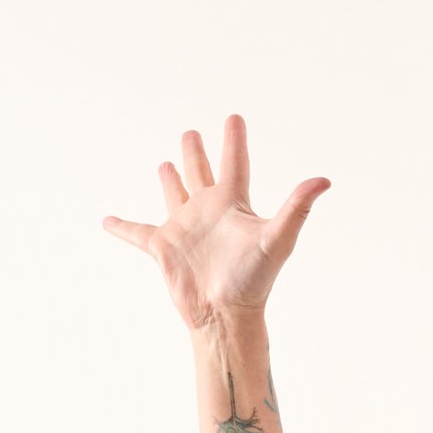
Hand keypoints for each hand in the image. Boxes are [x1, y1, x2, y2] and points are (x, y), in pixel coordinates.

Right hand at [103, 115, 330, 332]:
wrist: (226, 315)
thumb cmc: (253, 280)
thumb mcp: (276, 239)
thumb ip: (296, 207)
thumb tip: (324, 180)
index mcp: (232, 204)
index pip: (235, 163)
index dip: (234, 140)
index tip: (234, 118)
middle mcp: (208, 212)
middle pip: (201, 173)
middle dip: (196, 153)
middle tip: (192, 133)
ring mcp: (185, 229)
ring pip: (174, 195)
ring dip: (170, 179)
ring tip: (165, 163)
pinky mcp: (163, 248)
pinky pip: (137, 233)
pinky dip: (122, 227)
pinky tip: (107, 221)